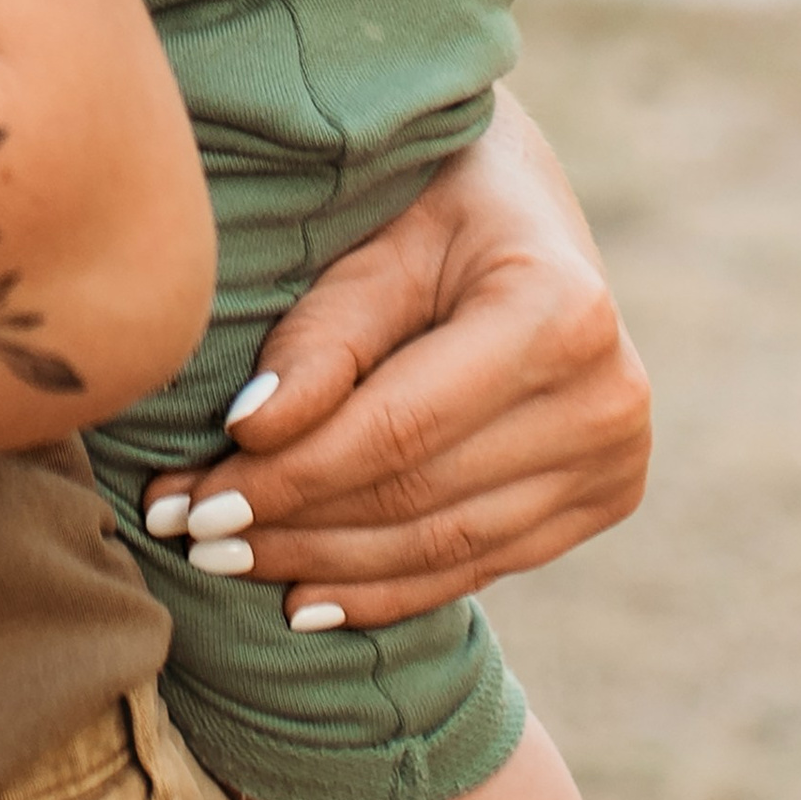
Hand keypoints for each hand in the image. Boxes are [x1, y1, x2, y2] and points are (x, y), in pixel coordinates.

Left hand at [139, 93, 650, 630]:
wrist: (525, 205)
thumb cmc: (435, 201)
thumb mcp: (380, 241)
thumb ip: (324, 337)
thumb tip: (250, 434)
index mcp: (561, 310)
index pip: (398, 429)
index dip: (288, 475)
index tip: (186, 499)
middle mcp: (607, 395)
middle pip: (417, 496)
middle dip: (288, 525)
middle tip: (184, 534)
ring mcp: (615, 457)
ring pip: (442, 546)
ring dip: (323, 566)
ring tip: (225, 562)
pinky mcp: (604, 498)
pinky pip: (479, 564)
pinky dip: (385, 588)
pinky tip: (305, 598)